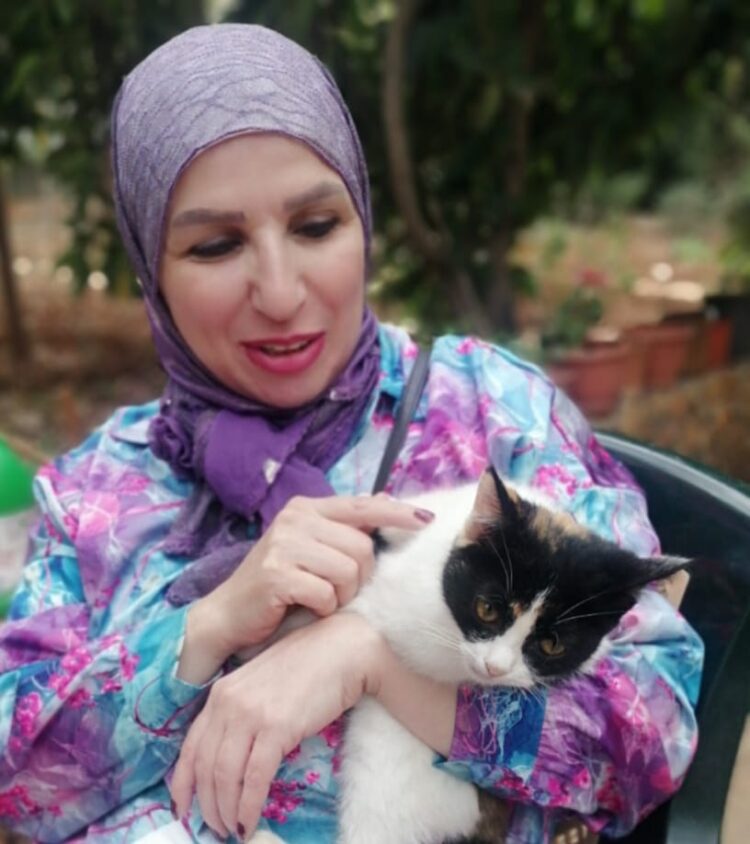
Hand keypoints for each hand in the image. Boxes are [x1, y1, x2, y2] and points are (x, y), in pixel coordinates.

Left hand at [170, 612, 386, 839]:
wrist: (343, 648)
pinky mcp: (277, 727)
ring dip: (226, 811)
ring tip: (233, 830)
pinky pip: (255, 778)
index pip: (190, 746)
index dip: (182, 783)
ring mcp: (251, 714)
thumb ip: (241, 711)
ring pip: (225, 777)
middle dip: (207, 805)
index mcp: (221, 692)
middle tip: (215, 828)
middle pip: (205, 767)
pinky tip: (250, 823)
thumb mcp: (261, 684)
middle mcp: (228, 702)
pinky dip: (249, 807)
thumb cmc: (308, 664)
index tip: (182, 809)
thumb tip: (232, 755)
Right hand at [179, 493, 430, 683]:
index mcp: (307, 508)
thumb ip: (343, 528)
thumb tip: (387, 500)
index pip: (363, 505)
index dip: (398, 513)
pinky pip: (327, 594)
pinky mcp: (277, 574)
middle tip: (337, 590)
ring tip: (320, 599)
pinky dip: (323, 609)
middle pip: (362, 547)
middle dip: (359, 577)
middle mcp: (296, 519)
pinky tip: (305, 609)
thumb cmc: (276, 585)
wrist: (226, 615)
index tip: (427, 520)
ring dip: (341, 595)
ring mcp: (285, 544)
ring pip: (349, 571)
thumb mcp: (310, 548)